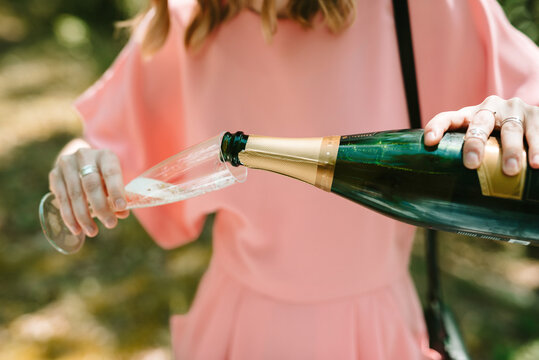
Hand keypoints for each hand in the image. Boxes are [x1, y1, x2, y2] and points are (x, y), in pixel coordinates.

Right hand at [48, 148, 128, 236]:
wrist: (81, 162)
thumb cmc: (104, 175)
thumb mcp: (114, 181)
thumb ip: (119, 196)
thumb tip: (121, 214)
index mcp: (105, 156)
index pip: (111, 172)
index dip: (116, 190)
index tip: (121, 208)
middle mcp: (84, 156)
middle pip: (91, 184)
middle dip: (101, 207)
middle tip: (110, 224)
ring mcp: (67, 164)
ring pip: (75, 193)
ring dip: (83, 216)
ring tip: (92, 232)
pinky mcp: (54, 174)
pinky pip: (61, 198)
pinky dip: (69, 215)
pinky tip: (76, 228)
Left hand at [424, 95, 538, 174]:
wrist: (531, 119)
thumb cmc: (496, 136)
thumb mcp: (480, 139)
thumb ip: (465, 153)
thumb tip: (445, 190)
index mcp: (470, 114)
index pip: (448, 118)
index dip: (436, 127)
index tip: (429, 142)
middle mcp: (491, 108)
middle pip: (480, 123)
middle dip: (475, 143)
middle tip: (472, 164)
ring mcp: (515, 110)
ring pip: (511, 129)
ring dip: (510, 150)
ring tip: (510, 170)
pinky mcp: (537, 115)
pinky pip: (538, 131)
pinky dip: (538, 148)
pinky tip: (536, 164)